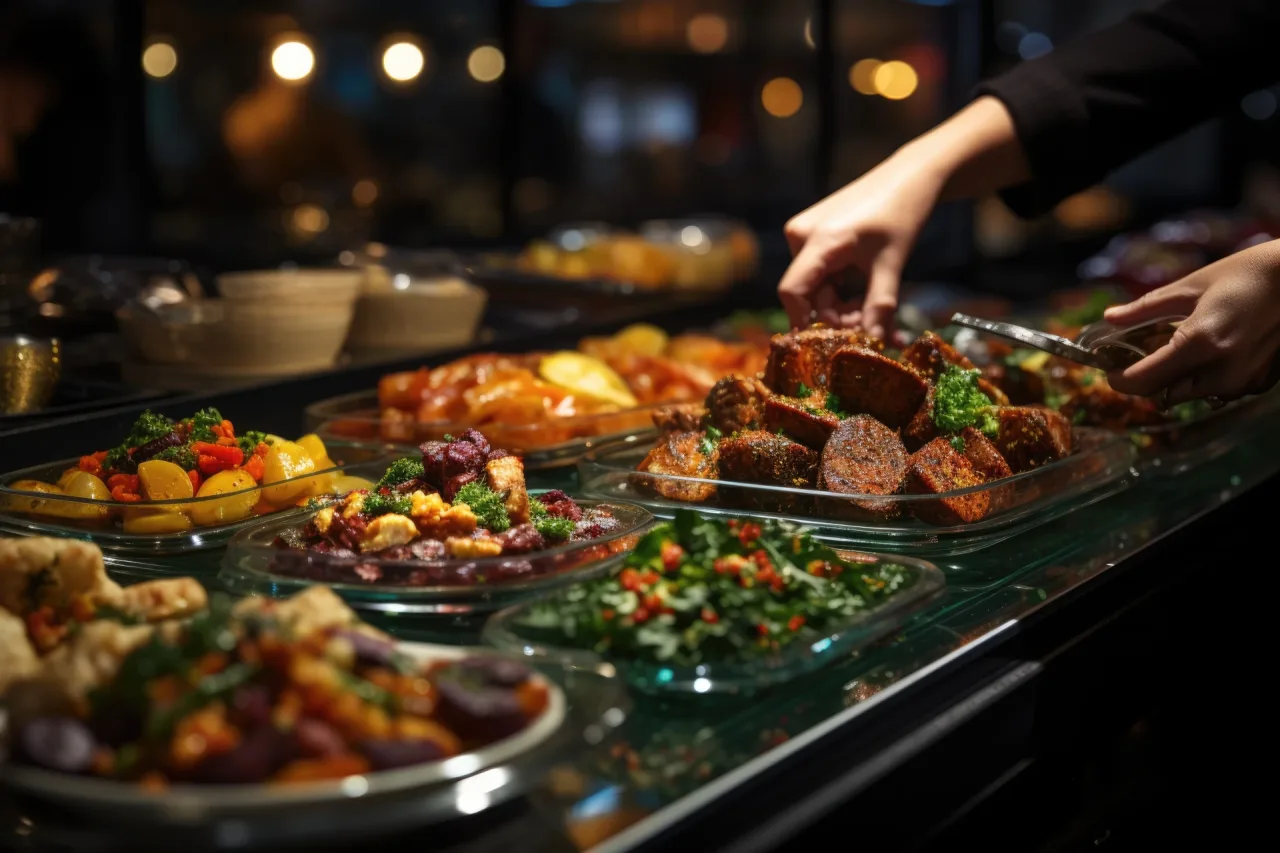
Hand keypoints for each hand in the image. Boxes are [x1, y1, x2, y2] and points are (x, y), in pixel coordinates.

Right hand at [776, 97, 1027, 337]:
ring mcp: (806, 232)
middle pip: (808, 292)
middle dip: (838, 314)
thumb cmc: (902, 213)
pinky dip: (843, 286)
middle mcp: (801, 235)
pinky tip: (867, 292)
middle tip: (872, 327)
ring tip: (877, 310)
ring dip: (843, 303)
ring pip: (817, 284)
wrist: (910, 176)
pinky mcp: (814, 232)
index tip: (828, 343)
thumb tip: (874, 344)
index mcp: (817, 240)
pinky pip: (822, 271)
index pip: (792, 291)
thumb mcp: (892, 263)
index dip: (805, 321)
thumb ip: (880, 305)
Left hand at [1104, 239, 1279, 404]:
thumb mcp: (1191, 286)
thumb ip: (1146, 308)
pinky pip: (1219, 390)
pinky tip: (1214, 351)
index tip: (1109, 371)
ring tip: (1181, 347)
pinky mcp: (1259, 383)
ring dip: (1177, 379)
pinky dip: (1206, 378)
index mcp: (1199, 342)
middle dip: (1146, 379)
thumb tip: (1109, 317)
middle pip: (1164, 393)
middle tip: (1139, 356)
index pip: (1143, 380)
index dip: (1119, 379)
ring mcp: (1243, 380)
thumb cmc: (1246, 274)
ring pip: (1191, 395)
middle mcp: (1221, 370)